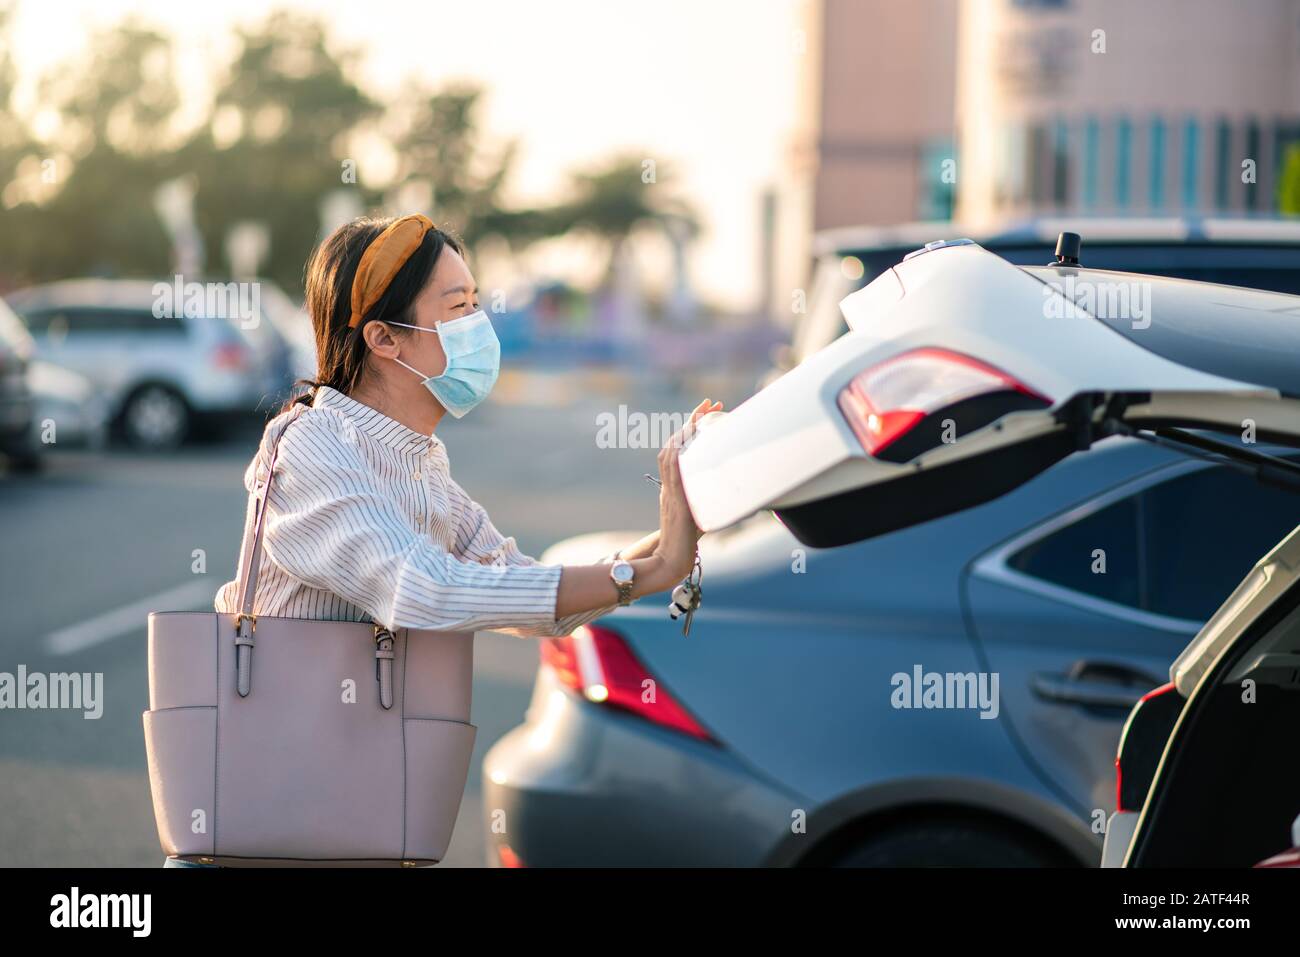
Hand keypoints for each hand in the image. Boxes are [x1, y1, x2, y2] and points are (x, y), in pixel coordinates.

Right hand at [653, 398, 722, 579]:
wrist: (671, 560)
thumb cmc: (687, 543)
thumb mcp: (703, 514)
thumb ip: (714, 500)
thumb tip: (740, 494)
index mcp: (674, 486)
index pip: (681, 450)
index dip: (692, 429)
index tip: (708, 411)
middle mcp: (669, 484)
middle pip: (676, 444)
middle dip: (693, 420)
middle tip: (710, 403)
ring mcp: (669, 491)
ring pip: (671, 452)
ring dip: (686, 430)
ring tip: (702, 412)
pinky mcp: (673, 500)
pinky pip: (672, 471)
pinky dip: (677, 452)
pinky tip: (686, 438)